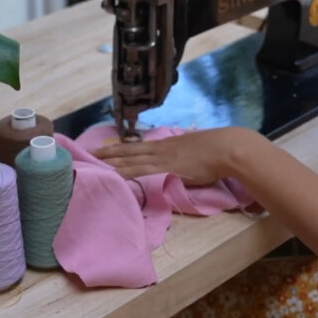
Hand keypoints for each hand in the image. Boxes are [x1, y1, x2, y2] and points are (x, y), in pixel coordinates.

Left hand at [90, 126, 263, 184]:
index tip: (106, 149)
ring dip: (111, 161)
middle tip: (89, 153)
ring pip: (130, 158)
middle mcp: (161, 148)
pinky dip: (125, 171)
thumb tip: (181, 162)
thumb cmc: (218, 152)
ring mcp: (162, 157)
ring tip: (94, 162)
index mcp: (168, 144)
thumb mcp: (195, 151)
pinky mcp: (166, 166)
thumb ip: (184, 157)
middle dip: (108, 152)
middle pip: (128, 149)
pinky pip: (140, 169)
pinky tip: (114, 174)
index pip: (138, 146)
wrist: (228, 148)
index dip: (121, 148)